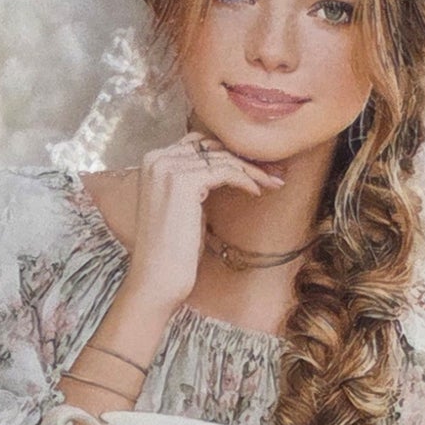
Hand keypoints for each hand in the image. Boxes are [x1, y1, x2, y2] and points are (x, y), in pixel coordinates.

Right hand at [123, 131, 288, 316]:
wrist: (157, 281)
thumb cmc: (172, 251)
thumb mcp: (183, 205)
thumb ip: (196, 180)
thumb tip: (228, 164)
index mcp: (152, 161)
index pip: (198, 144)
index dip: (228, 153)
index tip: (255, 166)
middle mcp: (157, 158)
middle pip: (212, 146)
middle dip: (245, 157)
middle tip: (272, 170)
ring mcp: (168, 168)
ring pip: (223, 158)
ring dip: (252, 170)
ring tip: (272, 182)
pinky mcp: (184, 182)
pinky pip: (226, 171)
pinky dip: (245, 180)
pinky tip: (256, 192)